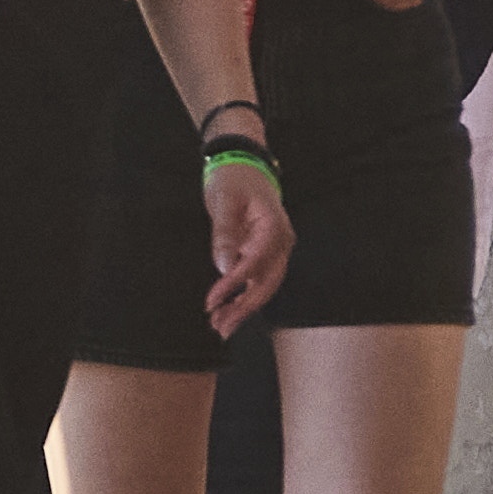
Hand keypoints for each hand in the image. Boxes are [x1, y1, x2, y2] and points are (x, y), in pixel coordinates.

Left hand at [200, 151, 294, 332]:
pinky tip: (228, 309)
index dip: (233, 286)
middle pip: (266, 283)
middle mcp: (281, 243)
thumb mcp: (223, 201)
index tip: (211, 302)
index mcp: (274, 228)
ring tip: (221, 326)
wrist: (243, 164)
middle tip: (220, 328)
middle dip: (244, 308)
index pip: (254, 264)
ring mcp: (276, 249)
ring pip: (264, 285)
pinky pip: (258, 278)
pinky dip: (244, 294)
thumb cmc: (232, 179)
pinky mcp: (265, 252)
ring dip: (244, 307)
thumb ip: (225, 233)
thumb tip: (224, 268)